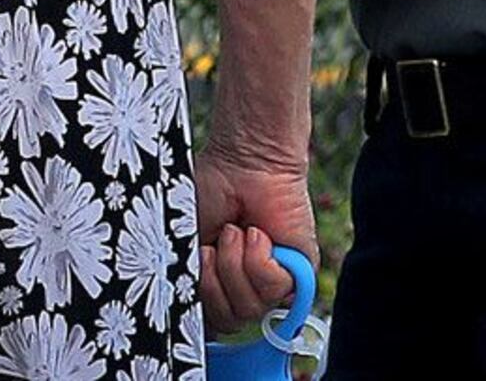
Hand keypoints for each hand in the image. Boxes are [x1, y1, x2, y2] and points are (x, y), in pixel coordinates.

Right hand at [195, 144, 315, 339]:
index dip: (201, 304)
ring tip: (236, 233)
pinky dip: (259, 260)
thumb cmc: (212, 191)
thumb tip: (195, 317)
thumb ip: (192, 281)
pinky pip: (274, 291)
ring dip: (235, 266)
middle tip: (212, 246)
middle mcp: (244, 287)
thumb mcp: (188, 241)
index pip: (209, 322)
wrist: (241, 162)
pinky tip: (257, 235)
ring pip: (250, 309)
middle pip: (227, 321)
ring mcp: (271, 283)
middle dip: (213, 283)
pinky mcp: (298, 272)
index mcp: (217, 282)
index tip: (192, 272)